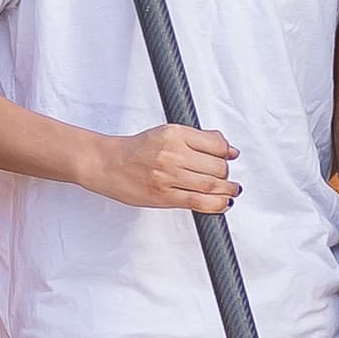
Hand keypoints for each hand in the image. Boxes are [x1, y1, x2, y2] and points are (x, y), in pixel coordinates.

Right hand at [81, 125, 239, 212]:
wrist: (106, 163)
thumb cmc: (136, 150)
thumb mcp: (166, 133)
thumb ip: (197, 138)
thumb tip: (228, 149)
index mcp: (174, 134)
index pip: (216, 144)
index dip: (227, 152)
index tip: (229, 157)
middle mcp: (172, 154)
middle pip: (216, 166)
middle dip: (226, 173)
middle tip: (226, 176)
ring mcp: (168, 176)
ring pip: (211, 185)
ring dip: (227, 189)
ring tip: (232, 190)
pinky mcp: (164, 196)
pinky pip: (198, 202)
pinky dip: (217, 204)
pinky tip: (224, 202)